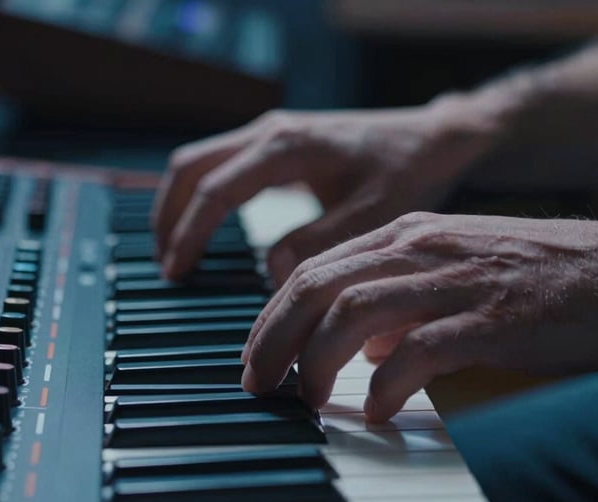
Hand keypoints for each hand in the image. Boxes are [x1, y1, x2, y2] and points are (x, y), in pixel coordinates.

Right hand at [152, 104, 495, 282]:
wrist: (430, 138)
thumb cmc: (406, 173)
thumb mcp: (371, 215)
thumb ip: (318, 242)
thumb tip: (271, 270)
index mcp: (287, 147)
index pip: (216, 191)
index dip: (190, 234)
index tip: (177, 273)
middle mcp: (270, 132)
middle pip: (190, 167)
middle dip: (169, 216)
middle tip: (167, 265)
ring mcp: (270, 133)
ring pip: (198, 162)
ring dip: (179, 204)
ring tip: (176, 251)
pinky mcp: (275, 143)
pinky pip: (219, 165)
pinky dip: (200, 196)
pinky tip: (206, 228)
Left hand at [241, 212, 597, 420]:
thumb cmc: (536, 275)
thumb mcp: (453, 270)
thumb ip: (401, 299)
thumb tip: (361, 344)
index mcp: (405, 235)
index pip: (313, 271)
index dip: (271, 317)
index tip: (255, 356)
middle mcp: (420, 248)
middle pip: (316, 288)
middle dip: (272, 339)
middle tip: (257, 383)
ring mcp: (455, 280)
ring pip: (353, 313)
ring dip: (316, 362)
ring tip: (308, 400)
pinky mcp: (493, 318)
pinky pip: (419, 350)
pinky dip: (386, 384)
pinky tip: (378, 410)